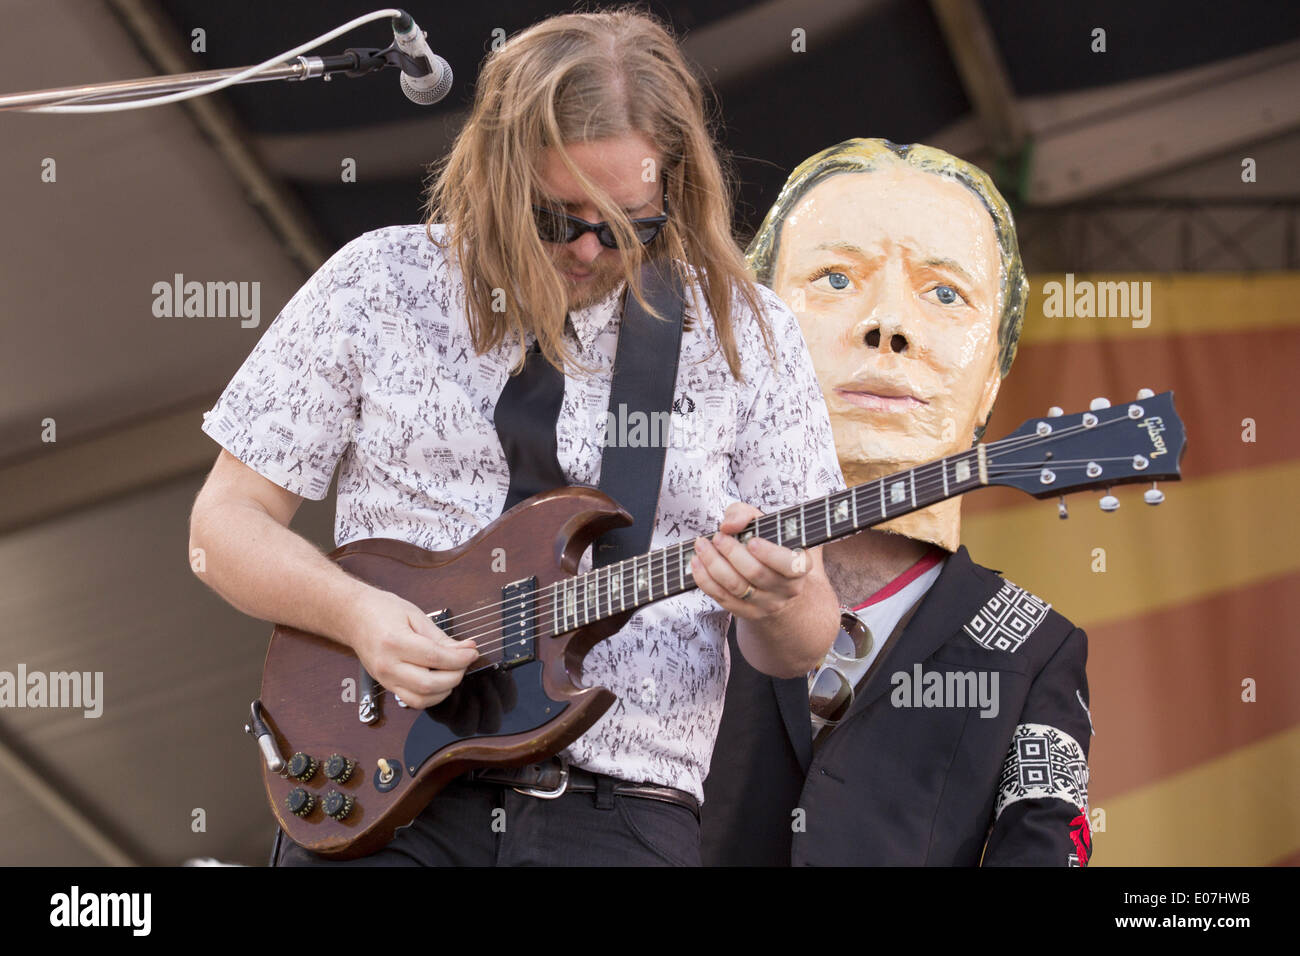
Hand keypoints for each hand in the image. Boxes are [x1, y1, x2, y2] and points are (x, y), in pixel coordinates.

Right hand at [344, 587, 477, 708]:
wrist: (354, 616)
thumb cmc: (382, 610)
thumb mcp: (415, 615)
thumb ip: (441, 637)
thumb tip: (465, 649)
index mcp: (395, 642)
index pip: (435, 658)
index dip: (460, 658)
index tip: (472, 652)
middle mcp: (387, 665)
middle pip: (429, 685)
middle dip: (455, 676)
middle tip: (464, 662)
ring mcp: (385, 679)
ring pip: (421, 700)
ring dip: (444, 690)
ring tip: (452, 671)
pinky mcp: (386, 685)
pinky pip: (412, 701)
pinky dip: (431, 695)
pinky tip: (439, 680)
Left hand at [689, 502, 810, 621]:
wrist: (778, 581)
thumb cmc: (769, 544)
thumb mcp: (764, 522)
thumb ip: (745, 514)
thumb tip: (728, 526)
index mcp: (800, 566)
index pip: (788, 564)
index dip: (769, 554)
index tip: (751, 541)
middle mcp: (787, 589)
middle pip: (755, 573)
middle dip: (731, 552)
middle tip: (717, 536)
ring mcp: (767, 604)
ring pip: (736, 587)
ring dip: (713, 564)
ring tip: (702, 546)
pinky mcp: (747, 613)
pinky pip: (722, 598)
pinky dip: (705, 579)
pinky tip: (696, 562)